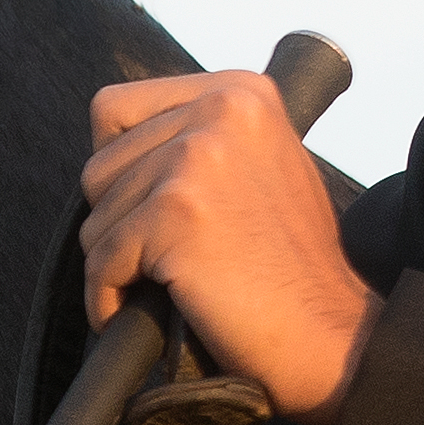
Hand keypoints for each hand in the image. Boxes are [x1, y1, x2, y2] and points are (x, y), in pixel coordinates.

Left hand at [81, 71, 378, 424]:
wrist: (327, 333)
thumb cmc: (289, 266)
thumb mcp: (257, 166)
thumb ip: (197, 139)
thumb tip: (113, 144)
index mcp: (240, 91)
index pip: (115, 107)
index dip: (116, 165)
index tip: (142, 205)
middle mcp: (222, 110)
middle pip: (99, 164)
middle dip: (117, 220)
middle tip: (157, 258)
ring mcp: (198, 157)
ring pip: (96, 214)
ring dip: (114, 261)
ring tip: (160, 285)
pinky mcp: (177, 211)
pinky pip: (103, 258)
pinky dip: (107, 296)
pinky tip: (135, 311)